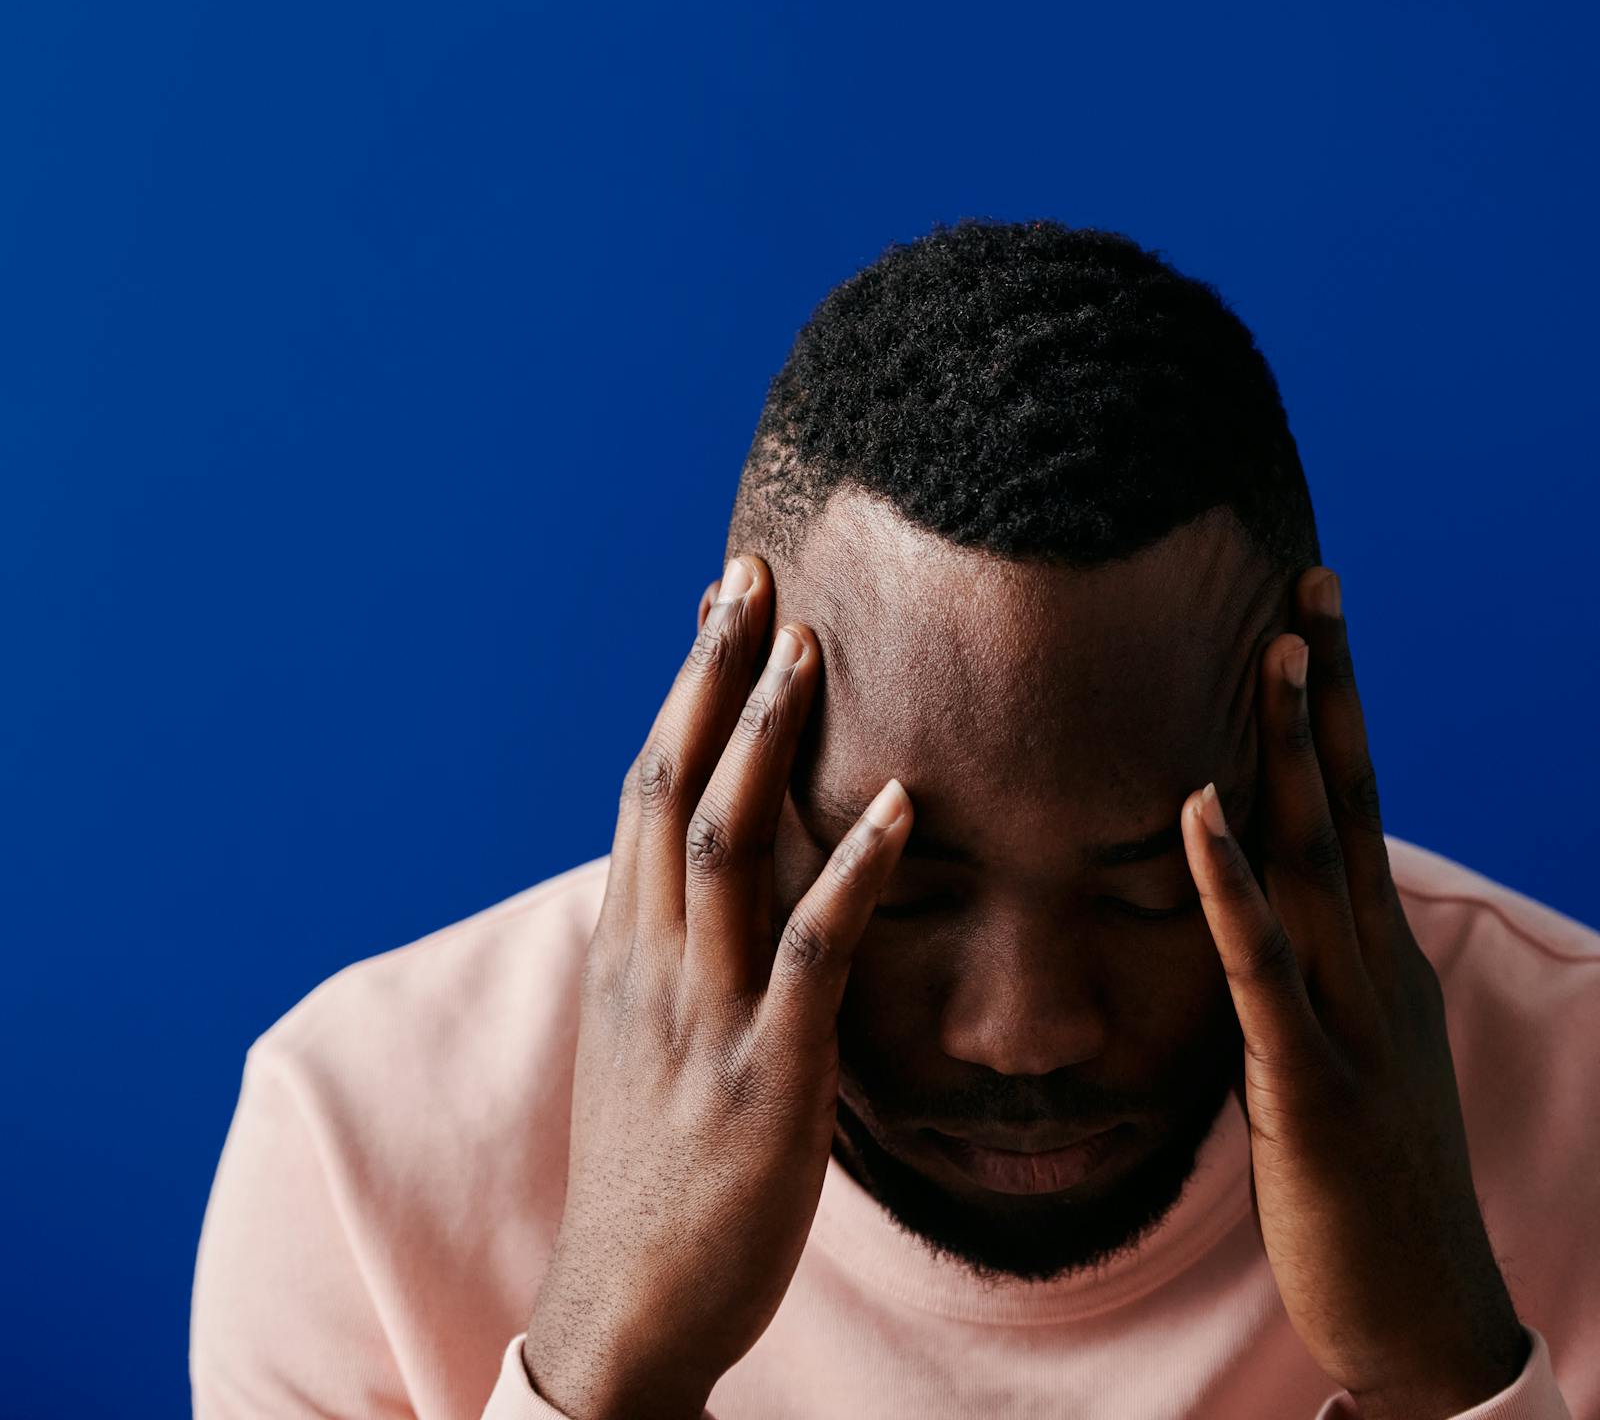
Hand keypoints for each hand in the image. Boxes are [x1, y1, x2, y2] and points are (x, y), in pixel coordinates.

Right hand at [523, 554, 912, 1419]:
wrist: (628, 1311)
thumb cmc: (652, 1168)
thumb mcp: (644, 1035)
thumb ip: (675, 944)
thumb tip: (709, 863)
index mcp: (623, 945)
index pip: (647, 782)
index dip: (685, 684)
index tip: (719, 597)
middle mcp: (650, 961)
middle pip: (673, 783)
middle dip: (711, 673)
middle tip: (752, 572)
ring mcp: (702, 1015)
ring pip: (727, 844)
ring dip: (767, 738)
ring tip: (812, 647)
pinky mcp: (764, 1077)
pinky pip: (810, 951)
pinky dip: (852, 868)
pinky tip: (900, 803)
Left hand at [1180, 567, 1528, 1419]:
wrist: (1423, 1320)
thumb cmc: (1369, 1187)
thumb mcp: (1343, 1051)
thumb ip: (1302, 971)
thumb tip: (1250, 900)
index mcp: (1378, 957)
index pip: (1353, 806)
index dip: (1336, 711)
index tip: (1317, 614)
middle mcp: (1374, 968)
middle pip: (1346, 804)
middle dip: (1329, 692)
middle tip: (1313, 585)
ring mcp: (1349, 1023)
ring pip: (1315, 860)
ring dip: (1291, 749)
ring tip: (1277, 647)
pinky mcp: (1308, 1086)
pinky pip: (1262, 968)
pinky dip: (1230, 883)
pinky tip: (1197, 811)